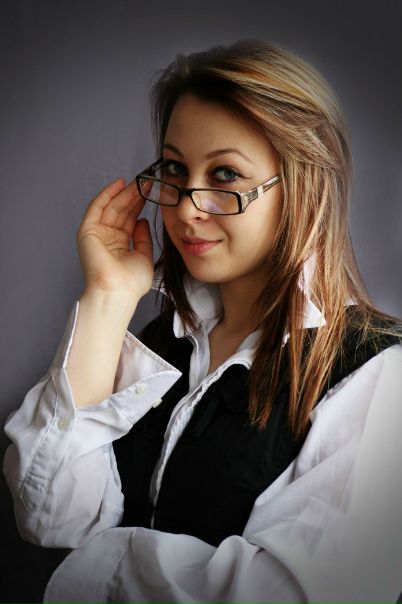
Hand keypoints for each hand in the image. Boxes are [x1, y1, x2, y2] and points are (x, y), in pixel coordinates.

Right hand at [76, 177, 153, 299]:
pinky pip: (96, 208)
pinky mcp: (87, 231)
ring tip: (138, 181)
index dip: (139, 205)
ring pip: (111, 207)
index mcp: (119, 246)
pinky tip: (119, 184)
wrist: (117, 292)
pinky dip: (106, 195)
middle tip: (145, 181)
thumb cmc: (130, 283)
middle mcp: (107, 239)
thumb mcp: (144, 256)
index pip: (129, 220)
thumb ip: (143, 238)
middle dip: (133, 196)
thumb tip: (142, 220)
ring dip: (123, 193)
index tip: (150, 192)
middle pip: (120, 211)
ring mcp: (96, 234)